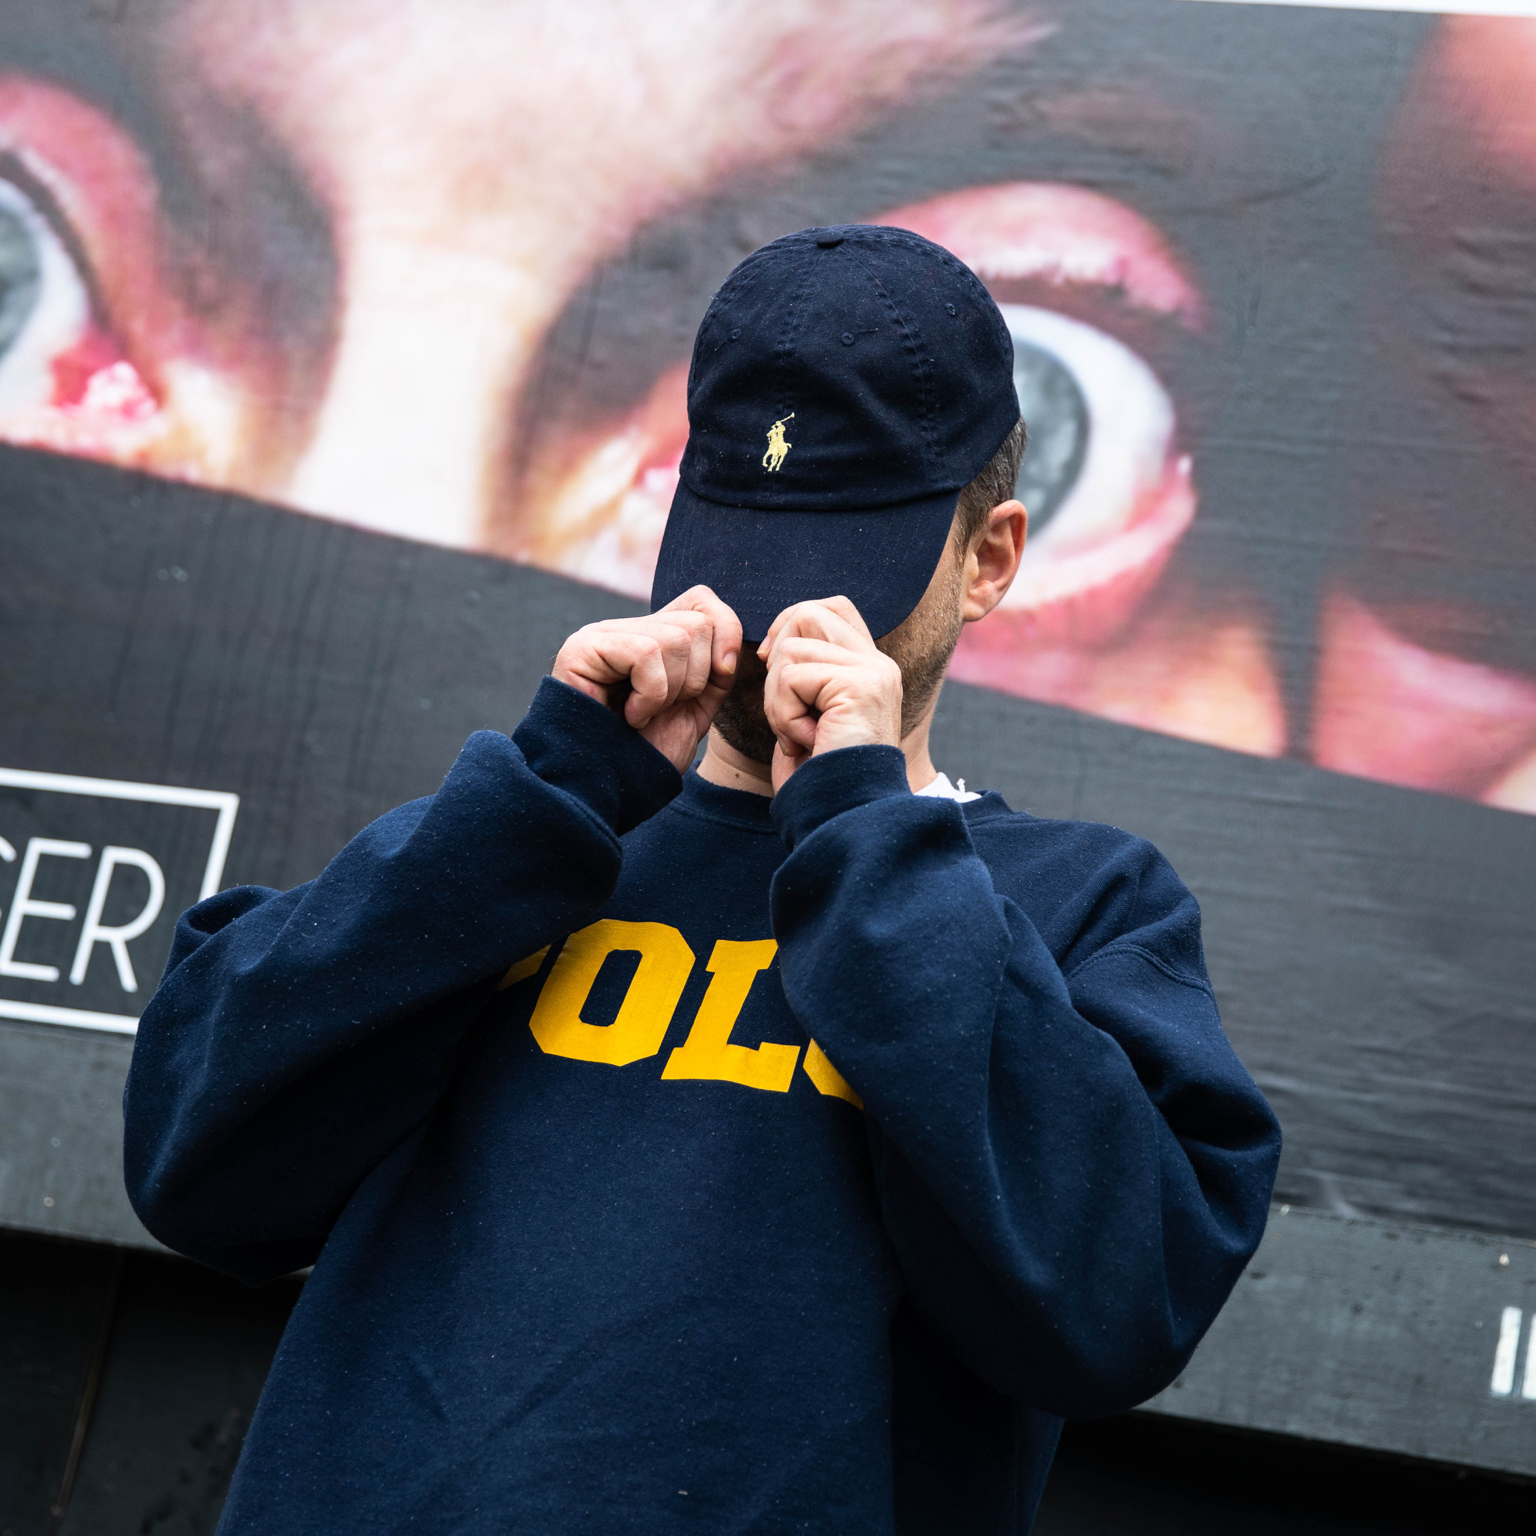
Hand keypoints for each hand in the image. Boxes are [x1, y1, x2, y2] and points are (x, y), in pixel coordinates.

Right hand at [553, 586, 741, 772]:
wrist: (604, 789)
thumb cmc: (644, 755)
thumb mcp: (694, 709)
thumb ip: (714, 672)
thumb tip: (731, 642)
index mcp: (653, 638)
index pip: (702, 600)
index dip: (725, 633)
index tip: (721, 676)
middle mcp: (627, 629)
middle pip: (696, 622)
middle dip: (696, 678)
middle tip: (663, 708)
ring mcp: (603, 634)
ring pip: (675, 639)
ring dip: (671, 691)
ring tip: (642, 715)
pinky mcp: (583, 648)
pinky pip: (646, 654)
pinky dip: (650, 694)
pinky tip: (629, 716)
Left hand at [759, 596, 901, 791]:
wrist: (840, 815)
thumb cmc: (818, 774)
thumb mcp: (810, 713)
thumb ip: (806, 672)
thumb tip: (773, 642)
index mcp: (870, 667)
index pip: (830, 607)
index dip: (791, 624)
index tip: (772, 665)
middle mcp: (878, 664)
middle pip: (808, 613)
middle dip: (778, 659)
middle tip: (787, 707)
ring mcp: (873, 672)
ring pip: (791, 649)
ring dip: (778, 698)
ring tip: (798, 733)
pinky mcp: (859, 685)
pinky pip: (791, 677)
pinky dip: (783, 714)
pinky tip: (804, 741)